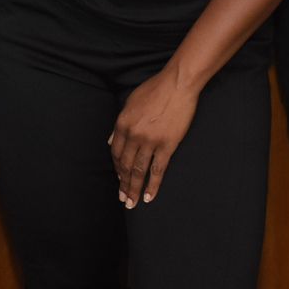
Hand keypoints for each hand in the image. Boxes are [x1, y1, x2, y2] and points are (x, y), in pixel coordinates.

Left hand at [108, 67, 198, 208]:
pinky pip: (157, 170)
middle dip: (123, 184)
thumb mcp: (130, 102)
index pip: (116, 153)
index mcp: (122, 124)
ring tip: (132, 203)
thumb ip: (120, 123)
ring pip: (139, 171)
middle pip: (125, 165)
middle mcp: (133, 135)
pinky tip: (149, 197)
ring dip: (134, 189)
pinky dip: (152, 186)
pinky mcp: (167, 145)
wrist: (177, 85)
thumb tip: (110, 141)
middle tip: (123, 199)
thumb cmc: (154, 89)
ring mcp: (150, 141)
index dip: (117, 168)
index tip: (119, 179)